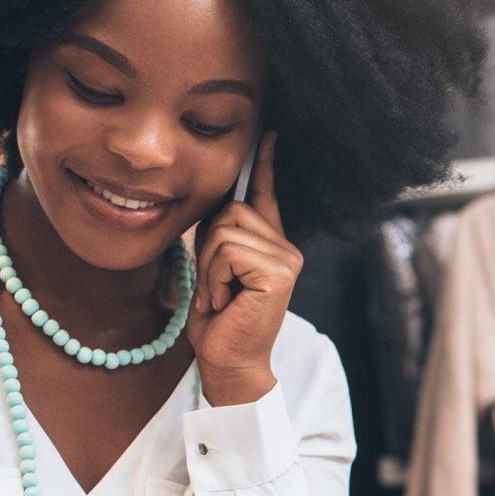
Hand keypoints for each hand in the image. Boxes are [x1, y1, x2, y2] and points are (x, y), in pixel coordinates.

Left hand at [187, 131, 300, 405]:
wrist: (228, 362)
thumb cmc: (218, 322)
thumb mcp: (214, 269)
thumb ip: (220, 236)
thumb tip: (216, 203)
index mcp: (270, 243)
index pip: (266, 194)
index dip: (266, 162)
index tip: (269, 132)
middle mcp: (285, 247)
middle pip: (231, 209)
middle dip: (208, 246)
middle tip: (215, 286)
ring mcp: (286, 259)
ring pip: (225, 230)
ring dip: (209, 267)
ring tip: (219, 296)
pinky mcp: (278, 272)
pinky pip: (228, 251)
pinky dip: (214, 277)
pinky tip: (223, 301)